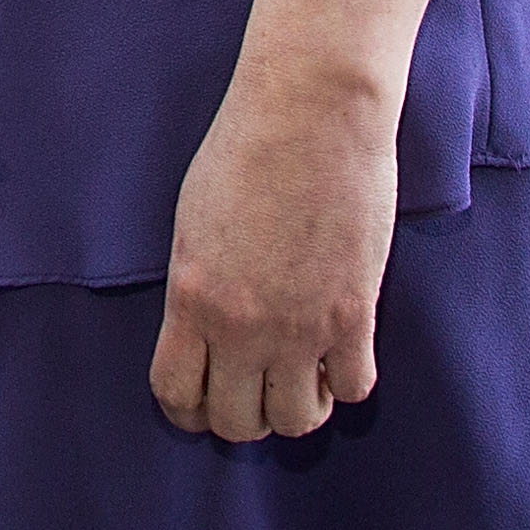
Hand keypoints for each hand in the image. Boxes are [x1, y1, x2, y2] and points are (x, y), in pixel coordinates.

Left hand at [153, 70, 392, 440]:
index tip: (205, 397)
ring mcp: (300, 325)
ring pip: (297, 421)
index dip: (189, 408)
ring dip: (297, 405)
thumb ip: (198, 287)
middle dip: (244, 413)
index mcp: (190, 296)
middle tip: (257, 386)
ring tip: (302, 373)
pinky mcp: (354, 314)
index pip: (176, 395)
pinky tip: (340, 350)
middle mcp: (241, 324)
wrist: (312, 106)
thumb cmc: (247, 145)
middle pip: (237, 423)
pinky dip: (345, 379)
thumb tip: (208, 337)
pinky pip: (352, 388)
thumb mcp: (194, 220)